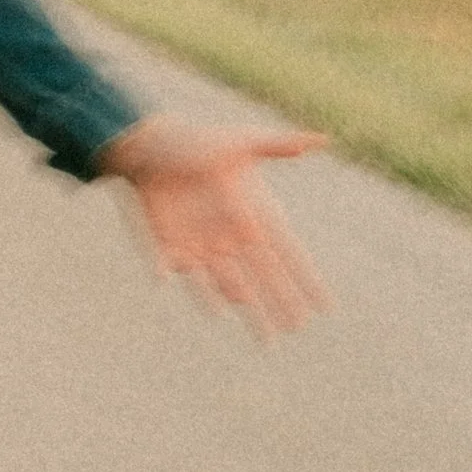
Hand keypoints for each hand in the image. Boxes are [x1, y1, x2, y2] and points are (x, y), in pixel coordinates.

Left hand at [93, 116, 328, 337]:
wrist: (146, 147)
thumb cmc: (194, 141)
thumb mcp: (239, 142)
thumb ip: (276, 145)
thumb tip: (321, 139)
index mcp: (252, 213)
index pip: (286, 253)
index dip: (305, 278)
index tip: (325, 306)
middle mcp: (231, 236)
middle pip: (262, 277)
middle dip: (279, 303)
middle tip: (297, 328)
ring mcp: (203, 245)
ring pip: (230, 283)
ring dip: (245, 305)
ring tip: (264, 331)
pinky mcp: (173, 247)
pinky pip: (191, 277)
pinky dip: (201, 293)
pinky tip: (216, 312)